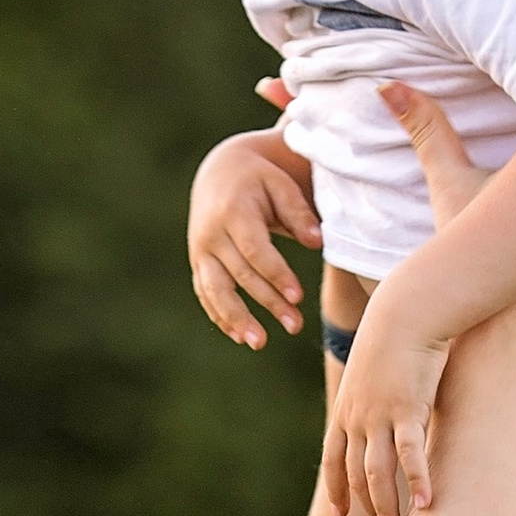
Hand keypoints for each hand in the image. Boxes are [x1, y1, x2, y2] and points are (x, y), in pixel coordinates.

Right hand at [188, 120, 321, 349]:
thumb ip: (298, 212)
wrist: (217, 173)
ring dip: (237, 319)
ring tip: (259, 343)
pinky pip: (206, 294)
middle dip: (267, 302)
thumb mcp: (279, 184)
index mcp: (233, 211)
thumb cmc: (258, 179)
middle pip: (239, 275)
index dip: (276, 274)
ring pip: (216, 290)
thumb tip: (317, 242)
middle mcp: (212, 234)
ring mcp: (201, 251)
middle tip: (295, 325)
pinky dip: (221, 317)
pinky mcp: (198, 264)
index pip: (254, 250)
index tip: (298, 296)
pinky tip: (240, 337)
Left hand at [323, 289, 450, 515]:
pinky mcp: (407, 410)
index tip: (341, 513)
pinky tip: (425, 506)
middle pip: (354, 475)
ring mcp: (379, 416)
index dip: (337, 489)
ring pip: (376, 474)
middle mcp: (357, 418)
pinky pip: (408, 456)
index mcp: (346, 410)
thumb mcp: (379, 370)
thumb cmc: (398, 336)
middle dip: (366, 509)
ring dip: (385, 509)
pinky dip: (415, 483)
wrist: (406, 308)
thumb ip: (382, 395)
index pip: (333, 460)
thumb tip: (394, 407)